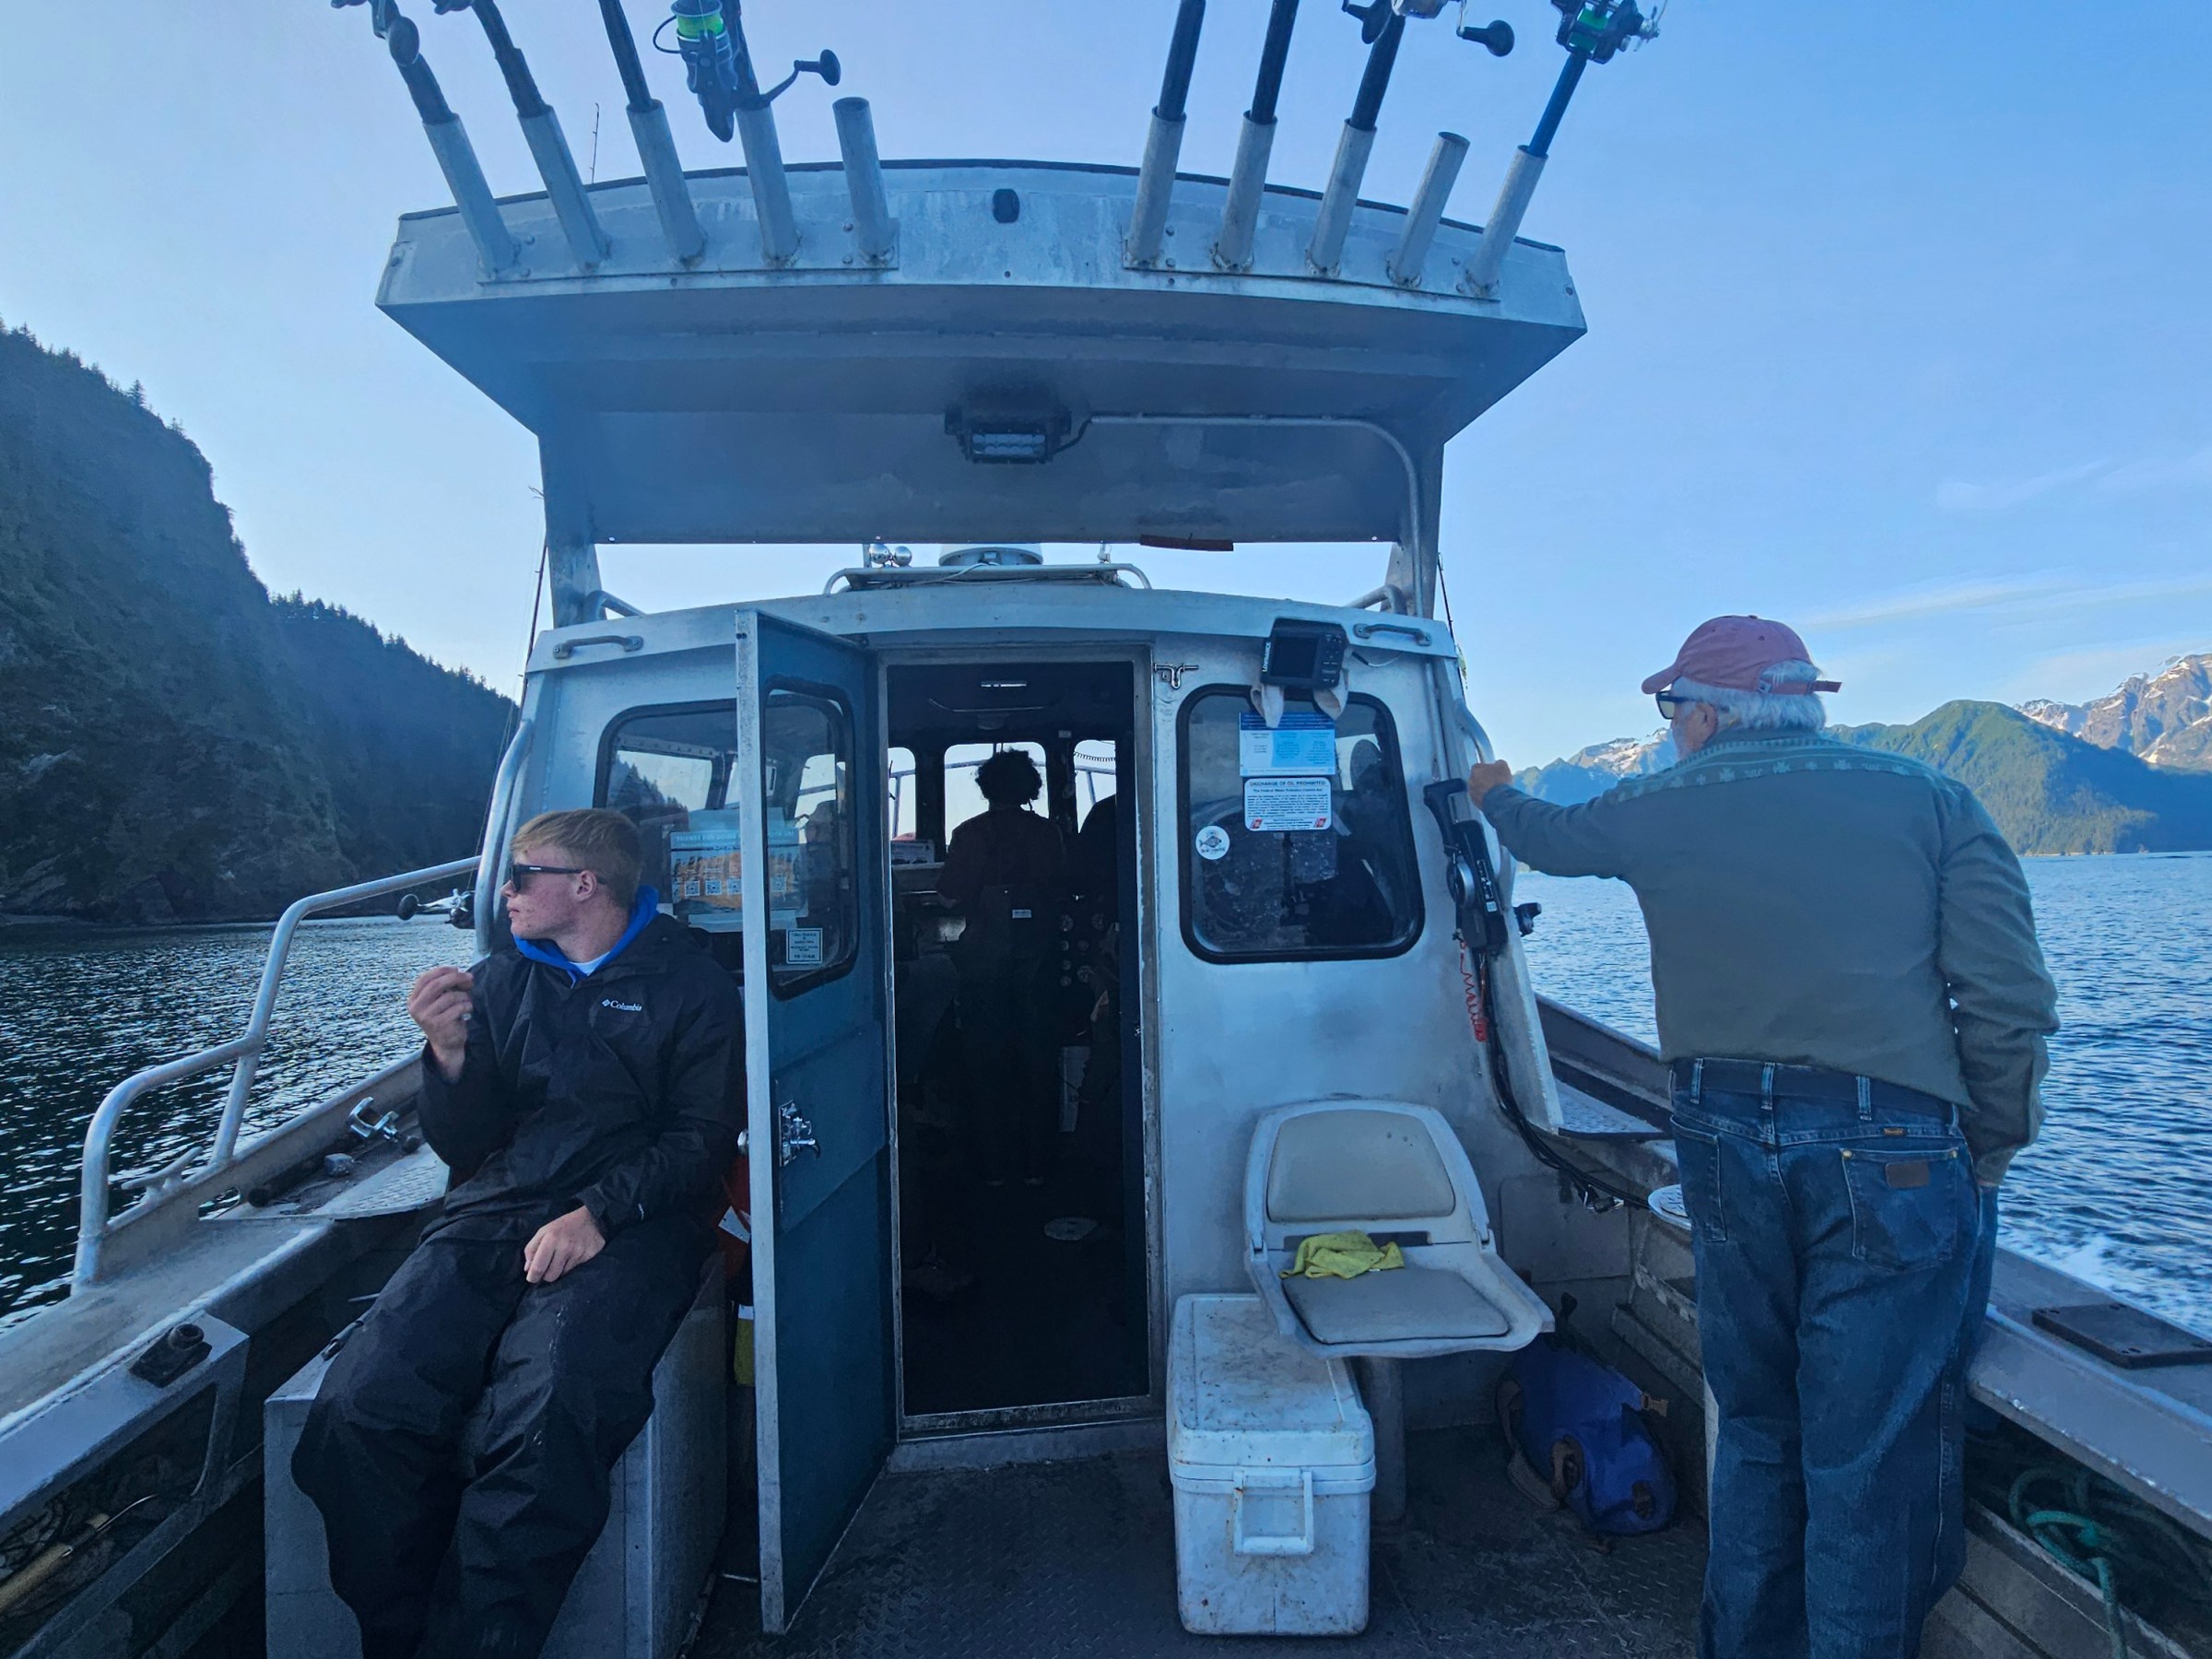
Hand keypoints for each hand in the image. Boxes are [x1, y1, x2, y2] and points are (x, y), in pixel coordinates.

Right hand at [407, 966, 473, 1081]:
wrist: (447, 1043)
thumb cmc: (445, 1016)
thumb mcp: (440, 1000)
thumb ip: (446, 986)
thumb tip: (462, 974)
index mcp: (414, 999)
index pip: (425, 979)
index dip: (442, 971)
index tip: (456, 969)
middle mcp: (416, 1008)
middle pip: (437, 985)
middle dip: (456, 978)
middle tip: (470, 978)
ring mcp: (426, 1017)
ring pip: (450, 996)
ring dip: (464, 996)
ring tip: (466, 1002)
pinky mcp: (439, 1024)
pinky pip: (458, 1007)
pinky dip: (467, 1006)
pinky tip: (467, 1011)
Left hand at [523, 1206, 606, 1284]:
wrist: (592, 1219)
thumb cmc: (563, 1226)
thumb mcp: (543, 1231)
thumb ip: (532, 1249)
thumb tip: (528, 1269)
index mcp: (551, 1239)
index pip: (538, 1268)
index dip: (533, 1277)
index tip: (532, 1278)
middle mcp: (565, 1247)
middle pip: (550, 1276)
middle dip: (546, 1275)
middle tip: (548, 1267)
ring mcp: (578, 1253)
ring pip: (562, 1275)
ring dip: (559, 1270)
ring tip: (562, 1258)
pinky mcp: (589, 1257)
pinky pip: (574, 1271)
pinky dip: (570, 1267)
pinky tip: (573, 1256)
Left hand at [1467, 759, 1514, 801]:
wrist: (1499, 800)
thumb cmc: (1500, 781)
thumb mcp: (1503, 766)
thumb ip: (1498, 763)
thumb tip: (1497, 764)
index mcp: (1475, 770)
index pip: (1478, 766)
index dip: (1486, 769)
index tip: (1493, 771)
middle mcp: (1470, 781)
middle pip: (1476, 778)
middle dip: (1484, 779)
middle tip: (1494, 782)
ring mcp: (1471, 793)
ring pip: (1477, 789)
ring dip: (1484, 789)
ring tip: (1495, 792)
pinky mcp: (1475, 803)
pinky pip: (1480, 799)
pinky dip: (1485, 798)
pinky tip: (1494, 798)